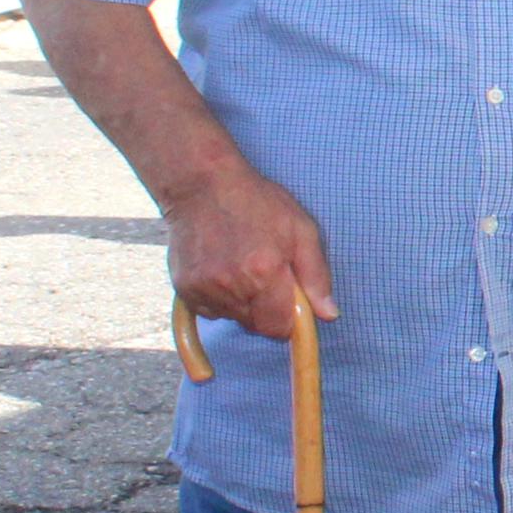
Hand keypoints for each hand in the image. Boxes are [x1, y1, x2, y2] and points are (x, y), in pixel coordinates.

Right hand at [165, 165, 335, 335]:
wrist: (201, 185)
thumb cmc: (256, 202)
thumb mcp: (301, 229)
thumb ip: (316, 276)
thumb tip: (329, 315)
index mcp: (265, 273)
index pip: (278, 327)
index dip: (287, 319)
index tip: (288, 302)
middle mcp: (232, 286)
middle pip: (255, 325)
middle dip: (265, 309)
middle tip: (264, 275)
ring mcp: (204, 288)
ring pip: (232, 317)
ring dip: (241, 303)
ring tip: (240, 266)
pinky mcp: (184, 288)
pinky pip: (209, 310)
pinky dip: (218, 298)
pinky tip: (221, 269)